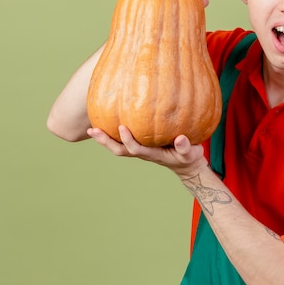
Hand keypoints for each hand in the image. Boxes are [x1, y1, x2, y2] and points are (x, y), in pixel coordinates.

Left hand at [87, 125, 208, 177]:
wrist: (187, 164)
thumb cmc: (189, 158)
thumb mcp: (191, 154)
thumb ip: (185, 147)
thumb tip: (180, 138)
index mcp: (153, 155)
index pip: (136, 149)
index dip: (128, 140)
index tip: (122, 127)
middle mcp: (143, 152)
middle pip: (120, 150)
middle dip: (106, 142)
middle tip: (93, 130)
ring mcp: (141, 149)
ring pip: (119, 146)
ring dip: (105, 139)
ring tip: (92, 128)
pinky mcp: (142, 144)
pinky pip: (124, 140)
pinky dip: (113, 134)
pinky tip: (108, 120)